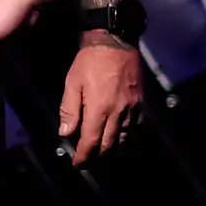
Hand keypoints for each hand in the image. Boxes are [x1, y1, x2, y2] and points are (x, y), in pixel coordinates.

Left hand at [56, 32, 145, 165]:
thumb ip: (69, 109)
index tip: (77, 163)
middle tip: (87, 162)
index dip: (83, 156)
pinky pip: (133, 125)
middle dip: (97, 156)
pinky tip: (117, 134)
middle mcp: (118, 112)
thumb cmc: (89, 62)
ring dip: (111, 148)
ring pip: (123, 137)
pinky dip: (124, 135)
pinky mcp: (139, 100)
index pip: (91, 141)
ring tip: (101, 151)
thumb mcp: (72, 83)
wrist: (116, 41)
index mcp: (99, 109)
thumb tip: (65, 133)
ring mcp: (132, 107)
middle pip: (109, 144)